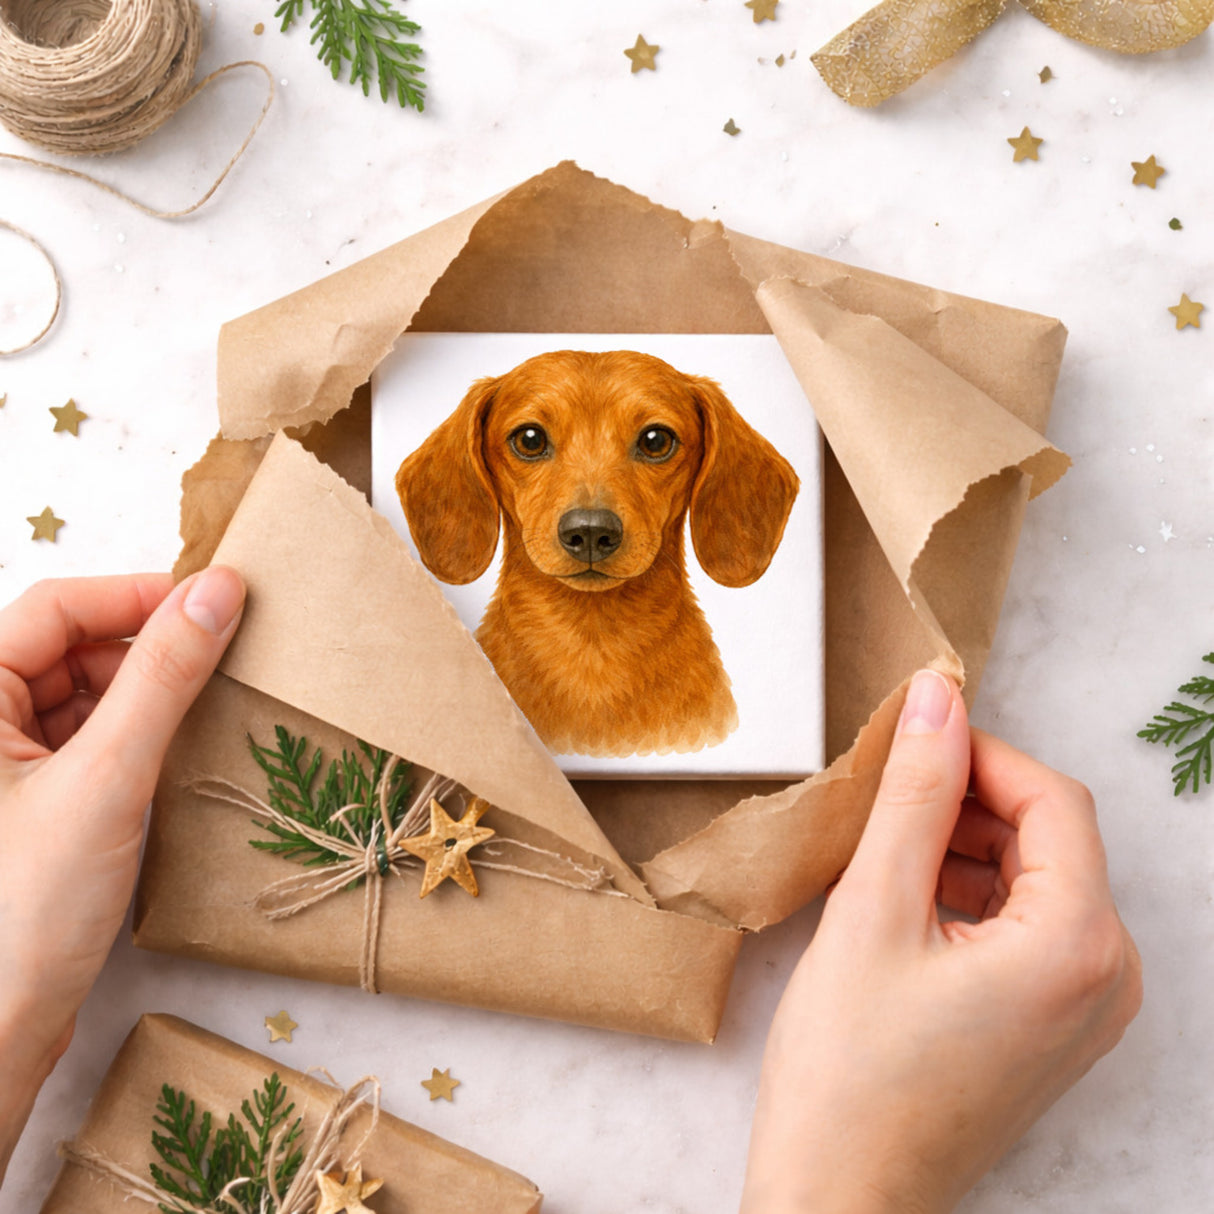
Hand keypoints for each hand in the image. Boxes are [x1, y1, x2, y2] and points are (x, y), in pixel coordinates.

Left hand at [0, 569, 244, 1181]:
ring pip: (86, 694)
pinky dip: (139, 734)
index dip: (136, 595)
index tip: (217, 600)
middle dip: (148, 645)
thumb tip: (218, 591)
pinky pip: (92, 739)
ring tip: (212, 701)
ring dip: (148, 691)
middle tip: (226, 651)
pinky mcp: (35, 803)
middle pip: (71, 647)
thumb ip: (164, 677)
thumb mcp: (107, 777)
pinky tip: (181, 749)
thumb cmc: (23, 910)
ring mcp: (6, 767)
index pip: (55, 608)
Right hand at [741, 669, 1142, 1213]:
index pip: (1052, 799)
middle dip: (966, 804)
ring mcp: (1087, 1010)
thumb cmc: (849, 1073)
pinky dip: (970, 898)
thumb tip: (937, 699)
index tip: (909, 740)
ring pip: (1034, 880)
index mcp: (1078, 946)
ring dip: (963, 849)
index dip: (979, 754)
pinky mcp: (1055, 1028)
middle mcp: (1108, 979)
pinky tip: (902, 906)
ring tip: (881, 858)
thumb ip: (913, 794)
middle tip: (881, 803)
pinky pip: (1028, 929)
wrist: (840, 1198)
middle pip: (1049, 838)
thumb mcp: (873, 910)